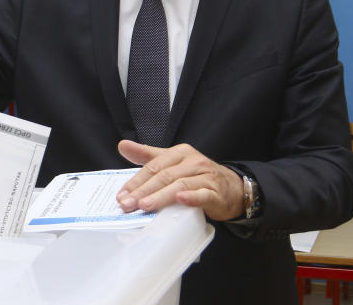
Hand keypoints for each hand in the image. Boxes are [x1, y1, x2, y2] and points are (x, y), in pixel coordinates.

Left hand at [116, 140, 245, 220]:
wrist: (231, 188)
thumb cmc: (197, 175)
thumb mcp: (173, 162)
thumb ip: (148, 156)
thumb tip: (123, 146)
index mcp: (180, 152)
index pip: (154, 166)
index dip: (136, 181)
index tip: (122, 195)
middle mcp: (193, 161)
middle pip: (164, 176)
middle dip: (143, 191)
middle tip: (127, 204)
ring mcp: (205, 176)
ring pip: (180, 185)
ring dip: (161, 196)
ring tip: (145, 205)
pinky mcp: (216, 192)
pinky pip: (203, 194)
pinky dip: (191, 197)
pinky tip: (181, 200)